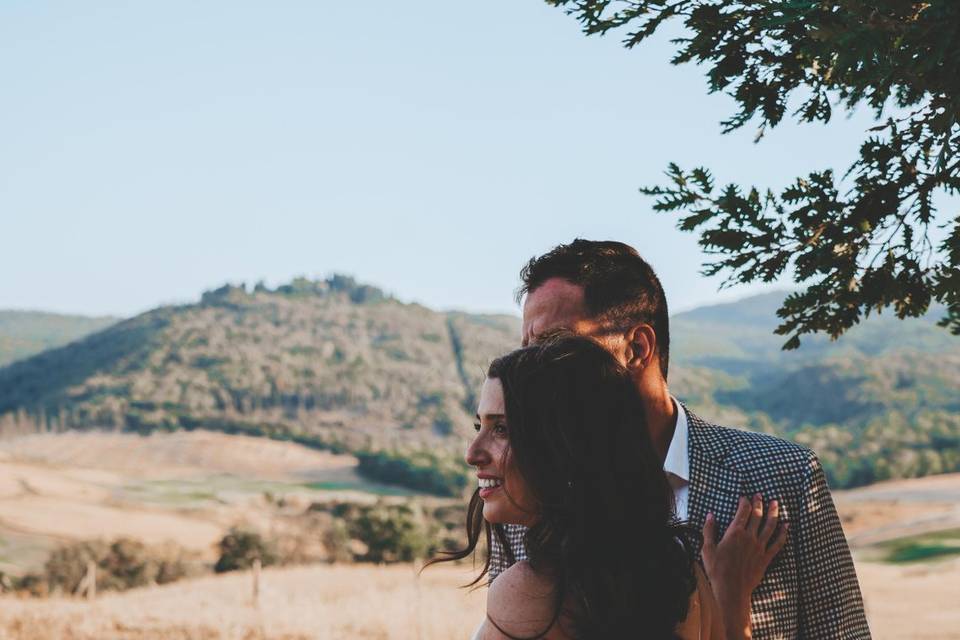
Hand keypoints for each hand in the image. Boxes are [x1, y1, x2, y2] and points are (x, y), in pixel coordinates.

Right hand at [701, 494, 787, 639]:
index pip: (742, 512)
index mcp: (735, 533)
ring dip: (774, 513)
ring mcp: (760, 547)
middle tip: (760, 495)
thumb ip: (709, 530)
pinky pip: (778, 543)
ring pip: (770, 526)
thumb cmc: (717, 570)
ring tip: (776, 503)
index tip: (745, 497)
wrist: (732, 590)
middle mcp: (749, 537)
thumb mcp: (707, 549)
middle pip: (757, 516)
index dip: (745, 502)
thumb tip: (710, 515)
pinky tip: (787, 526)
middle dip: (759, 503)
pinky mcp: (766, 558)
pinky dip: (783, 533)